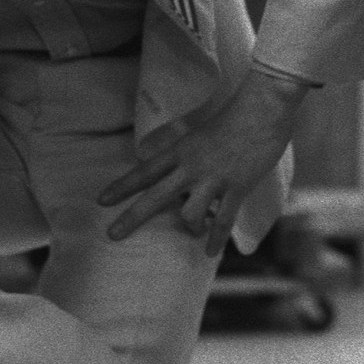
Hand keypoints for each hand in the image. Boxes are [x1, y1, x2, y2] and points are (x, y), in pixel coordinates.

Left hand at [98, 67, 310, 255]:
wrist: (261, 110)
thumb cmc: (233, 116)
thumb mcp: (200, 130)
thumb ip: (187, 149)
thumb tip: (177, 165)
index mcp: (180, 149)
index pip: (144, 171)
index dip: (122, 186)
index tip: (102, 201)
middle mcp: (191, 166)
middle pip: (155, 196)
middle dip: (132, 217)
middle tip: (112, 235)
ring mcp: (213, 179)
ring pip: (190, 214)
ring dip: (189, 228)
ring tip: (193, 233)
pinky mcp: (236, 188)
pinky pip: (223, 220)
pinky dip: (216, 239)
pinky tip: (209, 253)